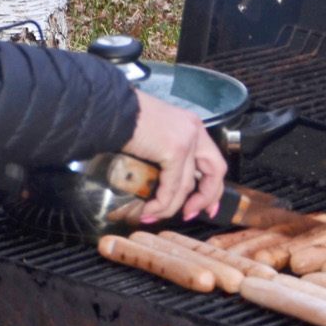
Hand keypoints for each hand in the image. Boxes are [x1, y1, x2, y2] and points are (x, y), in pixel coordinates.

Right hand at [120, 89, 226, 223]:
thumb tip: (162, 178)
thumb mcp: (155, 132)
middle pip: (214, 173)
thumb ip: (165, 150)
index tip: (208, 205)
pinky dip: (161, 204)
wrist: (111, 110)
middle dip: (204, 200)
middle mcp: (194, 131)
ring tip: (153, 215)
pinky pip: (171, 188)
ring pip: (186, 186)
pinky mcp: (175, 150)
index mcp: (191, 125)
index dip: (212, 186)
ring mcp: (187, 140)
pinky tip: (149, 210)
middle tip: (190, 214)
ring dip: (169, 207)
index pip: (213, 160)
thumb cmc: (124, 118)